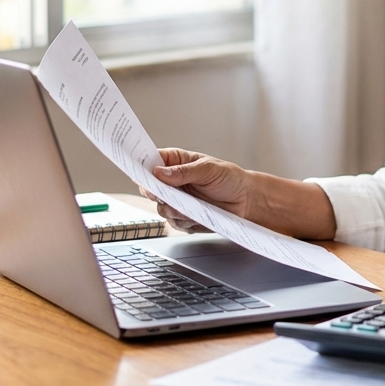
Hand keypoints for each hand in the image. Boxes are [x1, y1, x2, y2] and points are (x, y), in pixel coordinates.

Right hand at [140, 147, 337, 239]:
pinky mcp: (184, 218)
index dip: (140, 165)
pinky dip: (184, 221)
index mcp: (175, 162)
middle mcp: (172, 182)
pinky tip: (197, 216)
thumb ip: (184, 172)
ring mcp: (177, 201)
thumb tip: (159, 172)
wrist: (247, 202)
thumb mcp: (209, 169)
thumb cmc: (231, 178)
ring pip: (160, 208)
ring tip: (191, 206)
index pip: (150, 162)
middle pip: (149, 188)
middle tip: (164, 193)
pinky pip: (174, 223)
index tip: (137, 170)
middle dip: (155, 193)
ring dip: (172, 209)